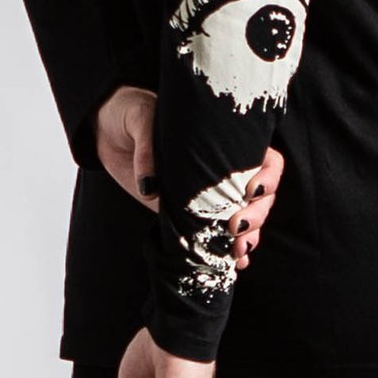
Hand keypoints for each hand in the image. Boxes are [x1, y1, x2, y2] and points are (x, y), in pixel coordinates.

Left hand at [93, 85, 285, 267]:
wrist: (109, 130)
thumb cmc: (131, 112)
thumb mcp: (140, 120)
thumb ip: (148, 149)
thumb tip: (151, 187)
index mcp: (222, 141)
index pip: (265, 158)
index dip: (268, 177)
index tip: (250, 191)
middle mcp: (221, 170)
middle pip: (261, 195)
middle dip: (257, 215)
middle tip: (235, 228)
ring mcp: (207, 195)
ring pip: (245, 217)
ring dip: (248, 237)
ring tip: (236, 252)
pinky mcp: (187, 214)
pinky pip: (214, 234)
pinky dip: (228, 251)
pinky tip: (234, 265)